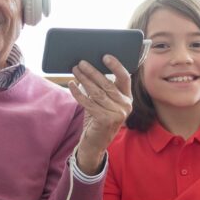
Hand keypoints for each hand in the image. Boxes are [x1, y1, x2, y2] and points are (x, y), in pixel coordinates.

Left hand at [69, 55, 131, 174]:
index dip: (116, 66)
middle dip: (92, 71)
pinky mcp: (105, 120)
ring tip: (75, 70)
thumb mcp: (104, 103)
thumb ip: (102, 88)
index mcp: (127, 98)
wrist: (95, 143)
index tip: (105, 56)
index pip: (125, 78)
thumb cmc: (98, 119)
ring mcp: (117, 114)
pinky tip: (72, 85)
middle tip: (81, 63)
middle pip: (107, 83)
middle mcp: (125, 106)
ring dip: (84, 79)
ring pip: (97, 92)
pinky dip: (78, 93)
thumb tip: (89, 67)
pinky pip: (88, 102)